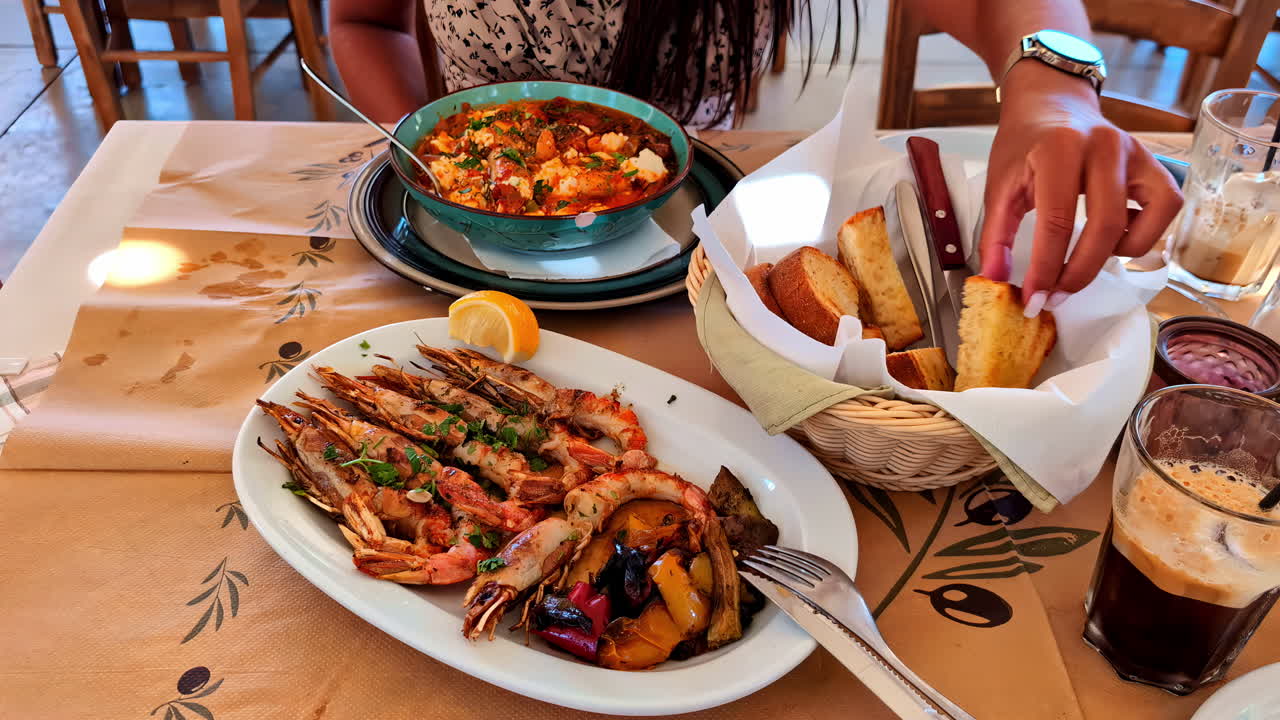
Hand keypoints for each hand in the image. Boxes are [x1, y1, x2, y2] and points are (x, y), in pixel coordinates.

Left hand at [979, 61, 1182, 315]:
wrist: (1051, 104)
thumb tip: (995, 281)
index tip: (1035, 298)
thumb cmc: (1023, 145)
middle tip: (1056, 295)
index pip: (1056, 221)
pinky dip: (1146, 232)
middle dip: (1079, 272)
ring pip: (1147, 219)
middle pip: (1104, 226)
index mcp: (1058, 149)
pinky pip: (1167, 206)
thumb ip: (995, 236)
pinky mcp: (1153, 162)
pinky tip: (1114, 237)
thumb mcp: (999, 186)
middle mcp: (1104, 147)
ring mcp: (1135, 152)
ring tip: (1085, 258)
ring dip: (1117, 253)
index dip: (1046, 269)